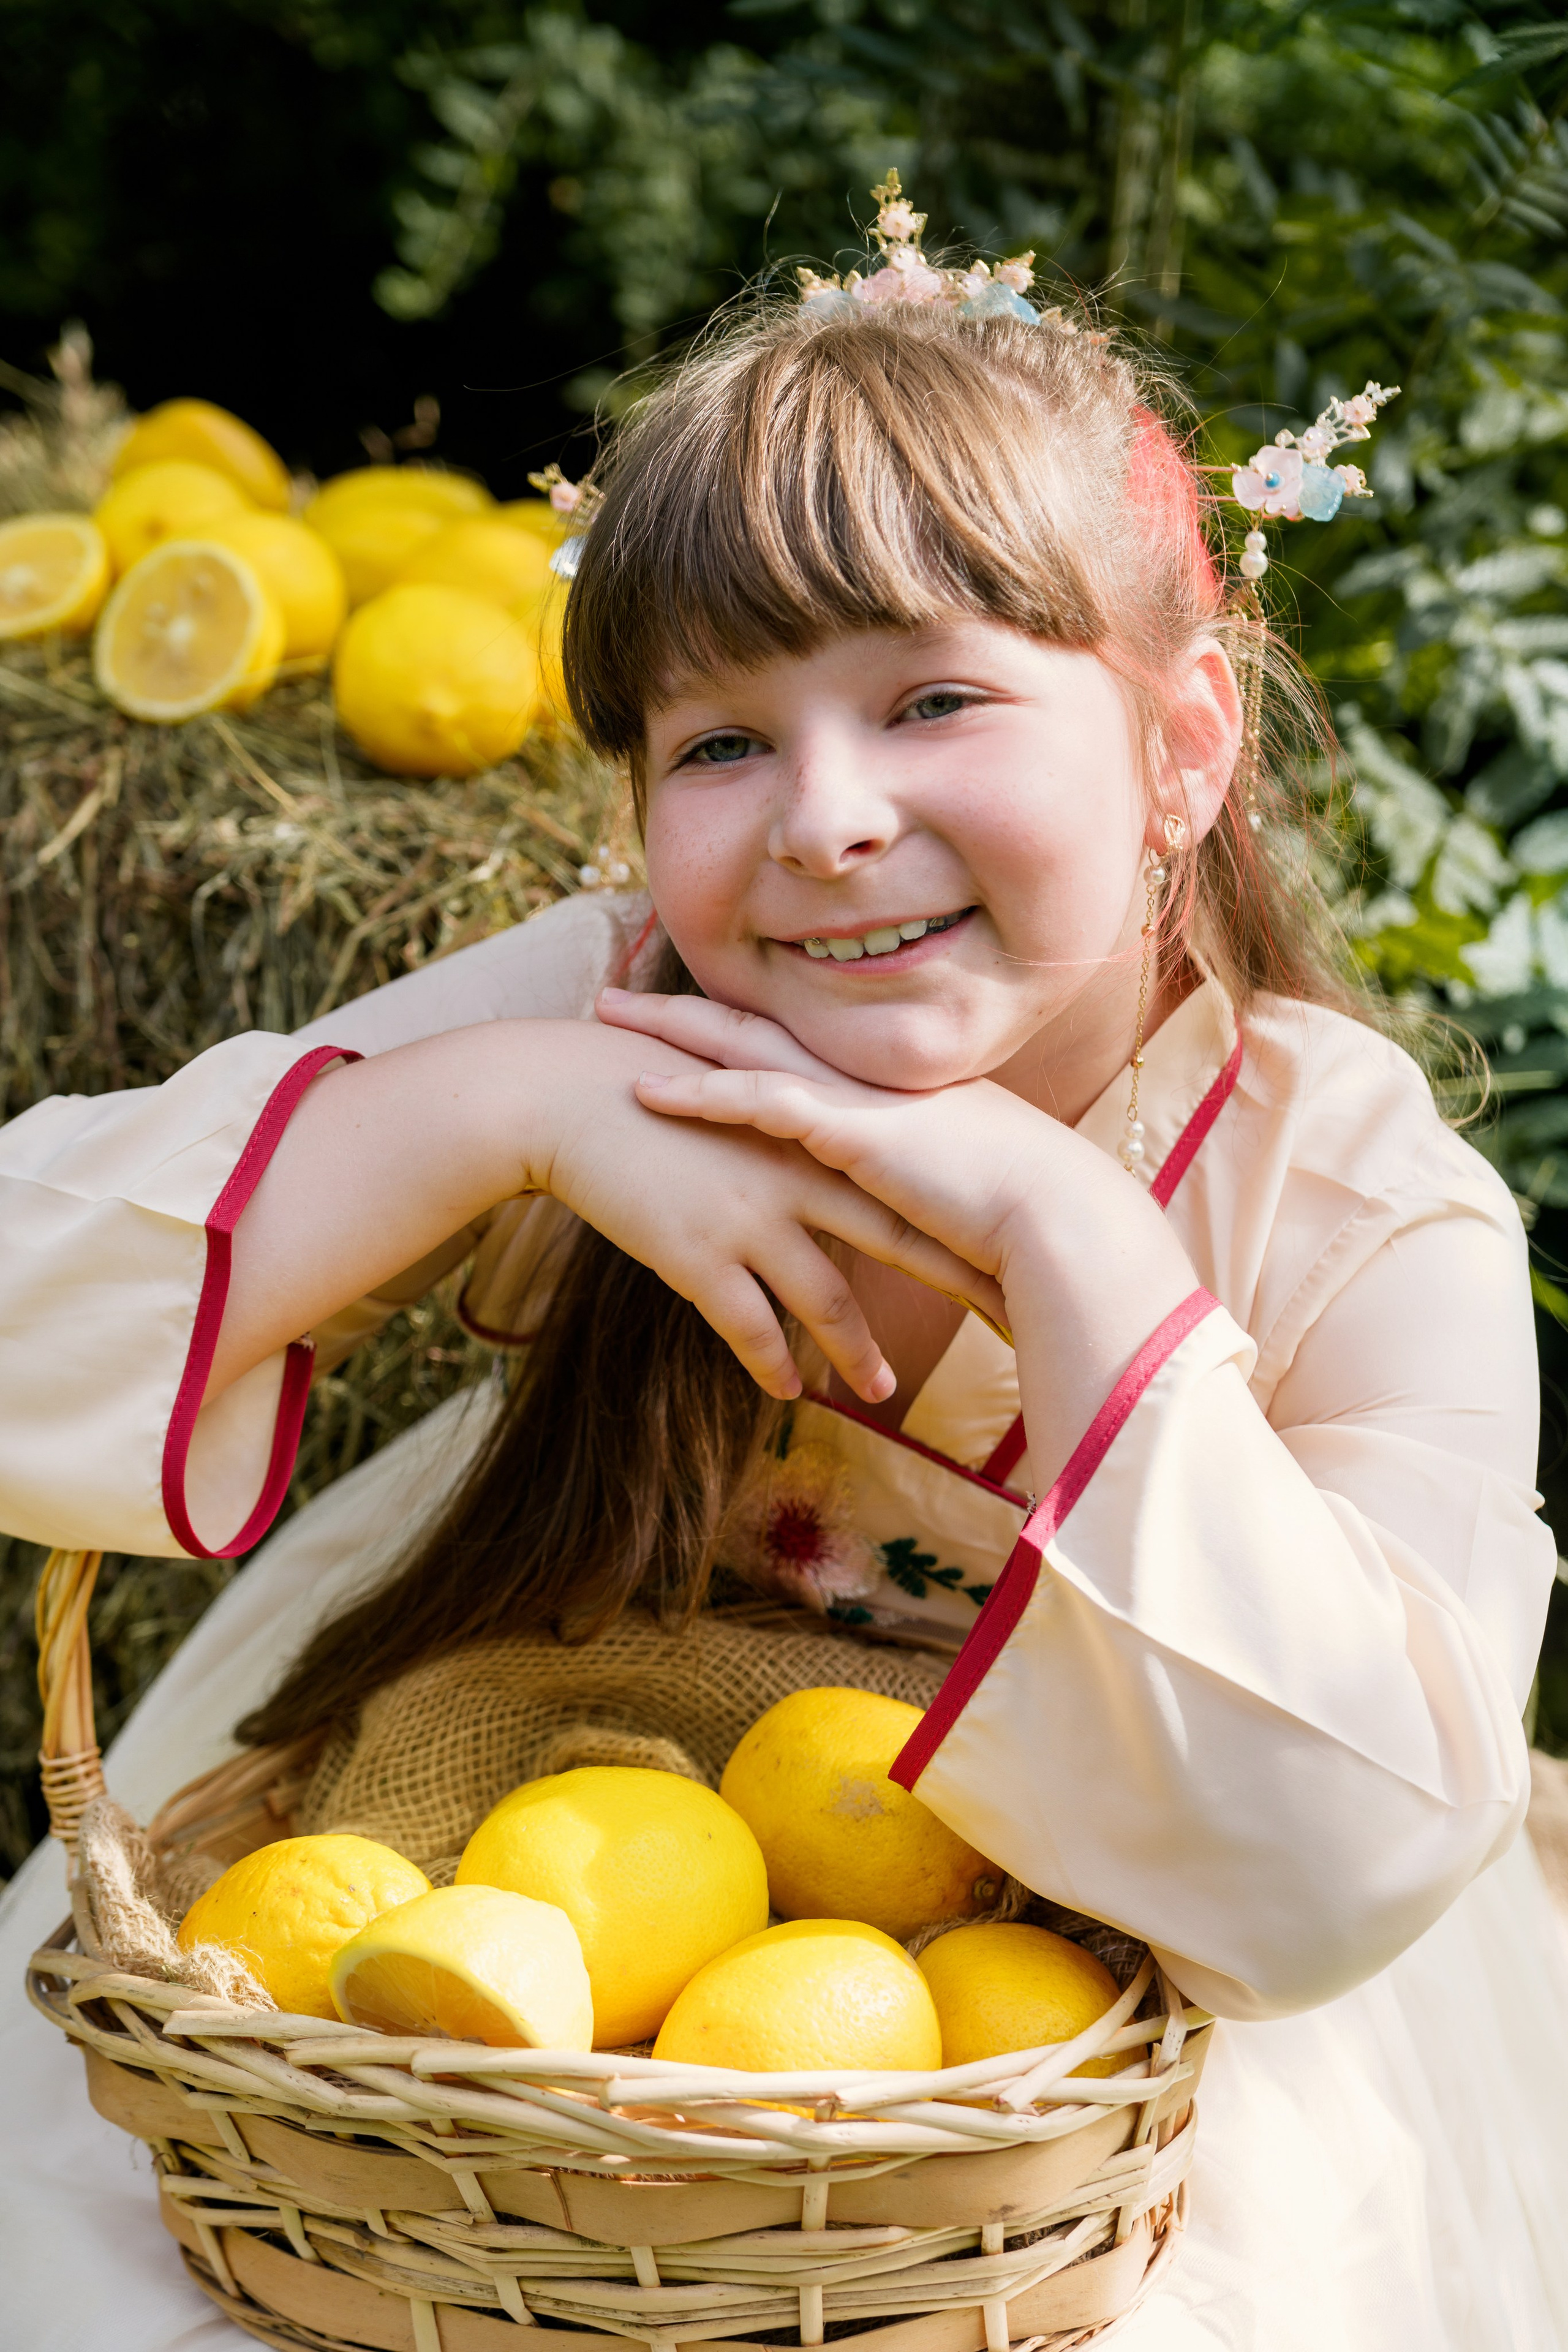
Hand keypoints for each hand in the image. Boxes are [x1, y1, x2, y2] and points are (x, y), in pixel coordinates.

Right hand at [536, 1015, 1006, 1402]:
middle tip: (1003, 1324)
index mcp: (811, 1133)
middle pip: (894, 1240)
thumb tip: (829, 1168)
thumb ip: (790, 1139)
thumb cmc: (651, 1093)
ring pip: (827, 1300)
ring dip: (857, 1353)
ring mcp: (749, 1217)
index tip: (1007, 1244)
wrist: (571, 1097)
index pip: (902, 1181)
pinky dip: (774, 1364)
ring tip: (881, 1390)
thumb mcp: (737, 1105)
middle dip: (951, 1285)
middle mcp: (795, 1175)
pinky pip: (751, 1328)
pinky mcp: (698, 1254)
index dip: (957, 1214)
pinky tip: (788, 1391)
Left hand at [597, 987, 1055, 1284]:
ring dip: (669, 1032)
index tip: (676, 1014)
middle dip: (679, 1010)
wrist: (1055, 1219)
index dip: (729, 1024)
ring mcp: (856, 1096)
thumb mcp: (939, 1187)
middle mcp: (862, 1075)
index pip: (790, 1040)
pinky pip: (757, 1101)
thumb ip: (895, 1180)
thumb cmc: (1010, 1215)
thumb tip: (874, 1196)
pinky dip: (699, 1092)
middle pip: (752, 1026)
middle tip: (613, 996)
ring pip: (743, 1047)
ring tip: (606, 1016)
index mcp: (881, 1083)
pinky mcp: (850, 1130)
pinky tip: (646, 1090)